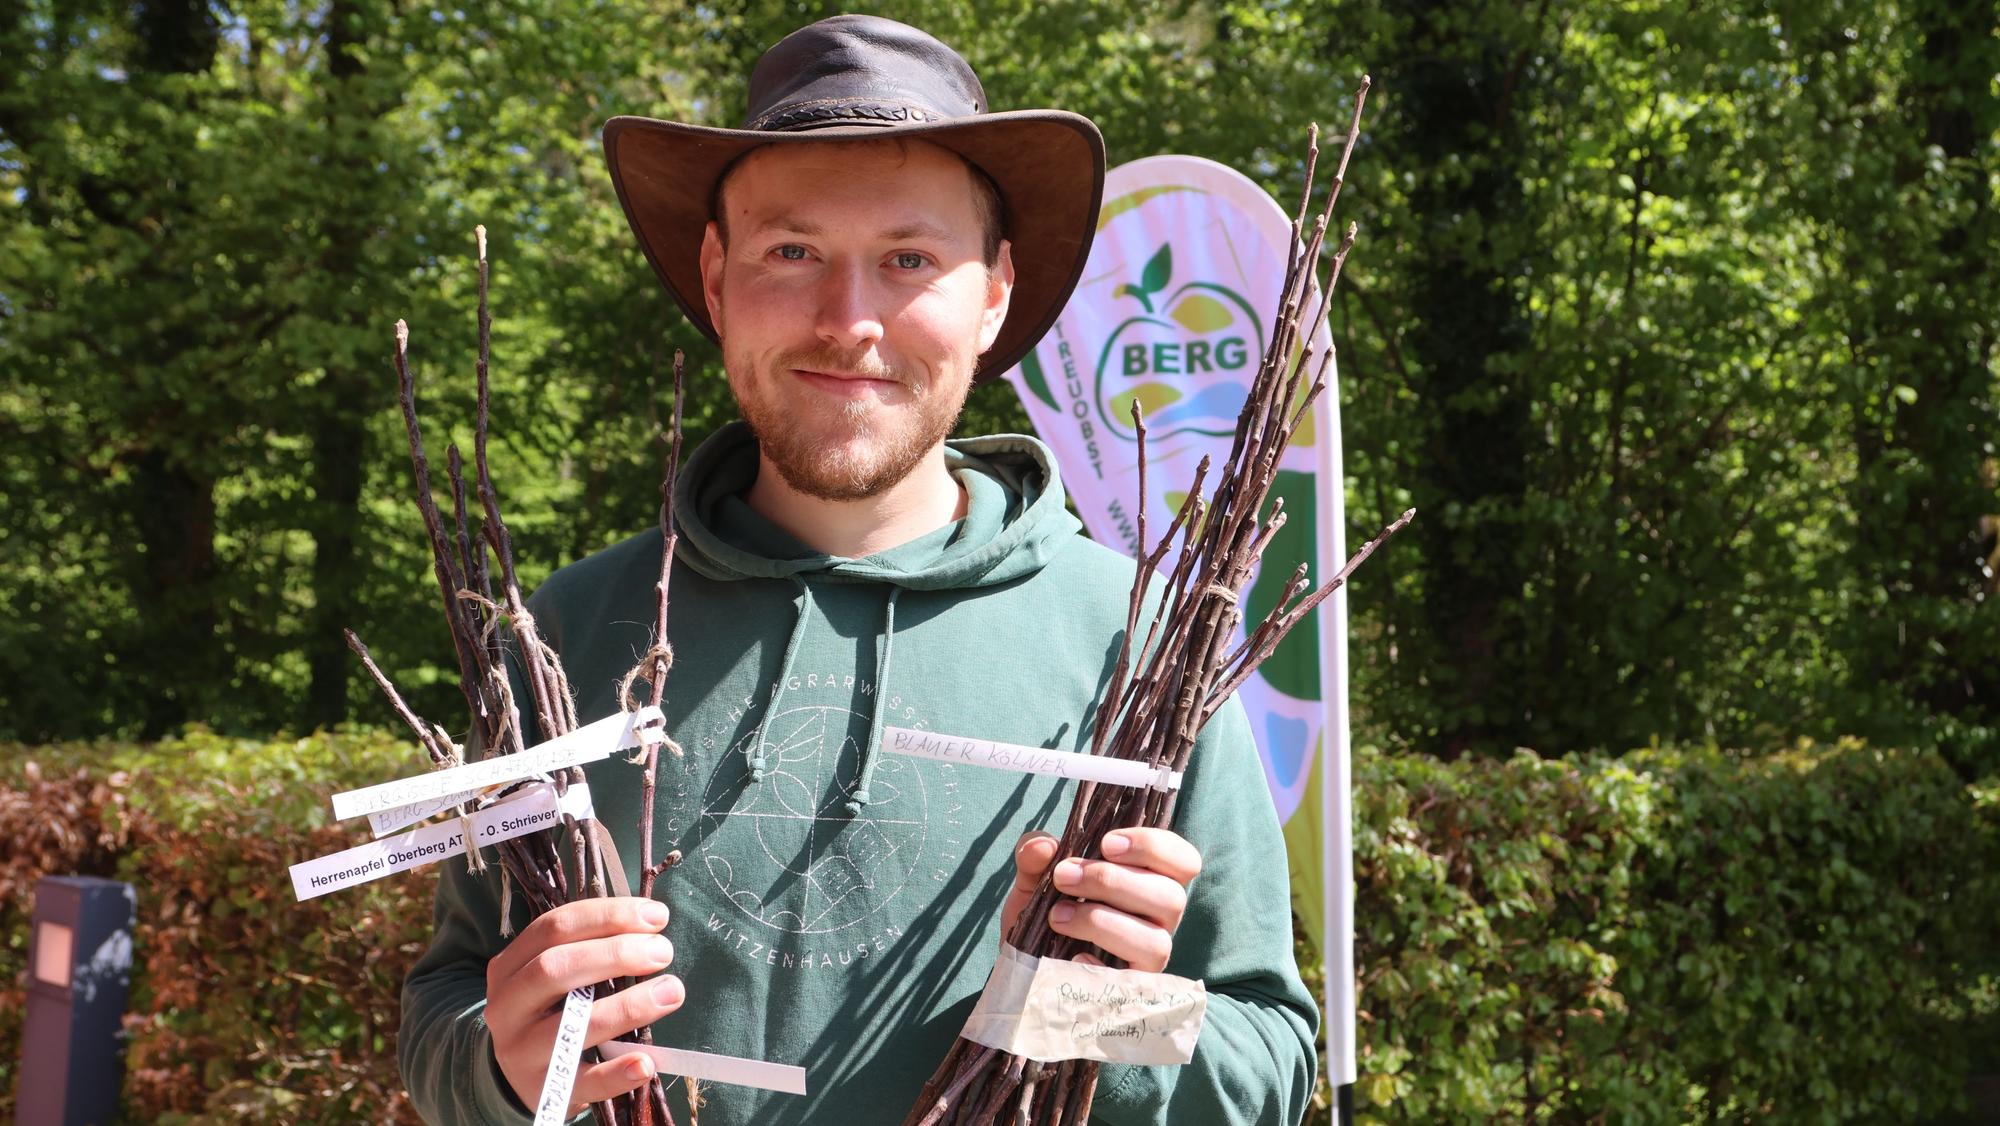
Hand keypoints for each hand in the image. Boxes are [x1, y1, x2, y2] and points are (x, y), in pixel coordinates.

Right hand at [484, 896, 685, 1113]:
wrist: (520, 1078)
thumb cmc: (550, 1012)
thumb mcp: (551, 977)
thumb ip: (588, 949)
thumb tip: (650, 924)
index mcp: (509, 967)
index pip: (553, 928)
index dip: (607, 916)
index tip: (656, 916)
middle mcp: (507, 1007)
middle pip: (555, 968)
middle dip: (616, 953)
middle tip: (663, 951)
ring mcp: (521, 1053)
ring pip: (574, 1025)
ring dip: (628, 1006)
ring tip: (672, 991)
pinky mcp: (544, 1092)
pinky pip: (585, 1082)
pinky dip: (617, 1073)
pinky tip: (646, 1062)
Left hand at [1003, 828, 1201, 972]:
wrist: (1025, 963)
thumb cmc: (1046, 910)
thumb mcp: (1034, 877)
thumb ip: (1034, 854)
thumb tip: (1043, 846)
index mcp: (1151, 881)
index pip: (1184, 861)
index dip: (1154, 847)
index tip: (1106, 844)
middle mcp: (1160, 919)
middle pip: (1171, 898)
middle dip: (1112, 881)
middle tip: (1063, 876)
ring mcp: (1149, 957)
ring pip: (1156, 941)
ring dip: (1102, 922)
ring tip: (1057, 915)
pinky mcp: (1132, 990)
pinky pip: (1131, 984)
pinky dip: (1099, 966)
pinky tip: (1071, 956)